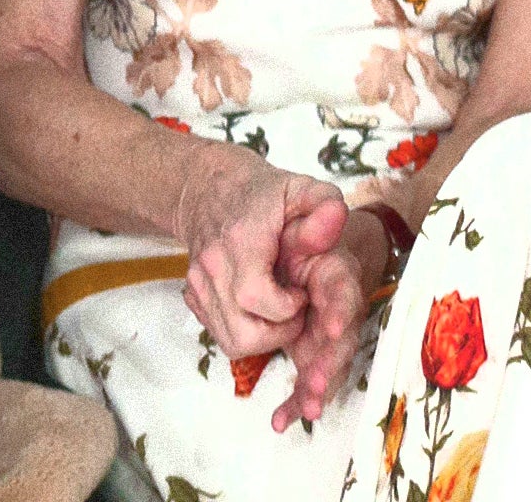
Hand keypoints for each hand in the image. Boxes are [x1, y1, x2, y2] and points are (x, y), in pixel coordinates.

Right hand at [176, 146, 347, 360]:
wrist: (209, 188)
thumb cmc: (261, 194)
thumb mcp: (300, 189)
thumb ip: (324, 202)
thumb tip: (337, 217)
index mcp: (239, 242)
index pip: (256, 296)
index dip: (287, 308)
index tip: (301, 292)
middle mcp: (212, 266)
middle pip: (243, 333)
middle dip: (279, 333)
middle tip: (295, 309)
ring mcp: (198, 283)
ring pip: (231, 341)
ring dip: (264, 337)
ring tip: (279, 310)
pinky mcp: (192, 295)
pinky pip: (220, 333)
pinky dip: (244, 331)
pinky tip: (259, 308)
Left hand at [269, 207, 390, 430]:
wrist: (290, 235)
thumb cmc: (296, 220)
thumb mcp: (303, 204)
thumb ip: (317, 212)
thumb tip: (333, 211)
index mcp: (337, 272)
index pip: (344, 292)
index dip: (340, 310)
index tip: (334, 327)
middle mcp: (336, 308)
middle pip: (338, 341)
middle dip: (329, 365)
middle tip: (318, 385)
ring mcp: (322, 332)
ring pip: (322, 365)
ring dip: (314, 387)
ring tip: (306, 407)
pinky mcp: (307, 348)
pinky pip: (304, 379)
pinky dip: (295, 400)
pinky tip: (281, 420)